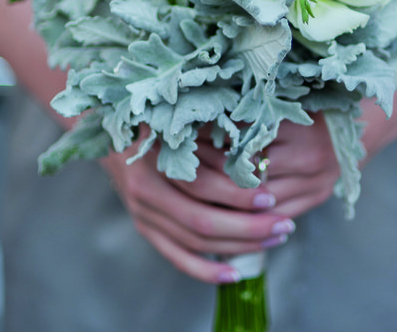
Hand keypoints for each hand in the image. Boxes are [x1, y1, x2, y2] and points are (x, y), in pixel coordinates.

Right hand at [100, 126, 295, 284]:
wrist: (113, 137)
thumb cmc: (154, 123)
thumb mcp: (180, 123)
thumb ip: (211, 140)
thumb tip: (253, 160)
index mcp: (154, 160)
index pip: (202, 186)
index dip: (237, 194)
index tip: (270, 195)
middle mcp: (146, 192)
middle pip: (201, 221)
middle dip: (248, 227)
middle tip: (284, 223)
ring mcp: (143, 215)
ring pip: (194, 242)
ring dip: (237, 245)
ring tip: (273, 239)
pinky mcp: (145, 228)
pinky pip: (176, 257)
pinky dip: (205, 270)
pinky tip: (234, 274)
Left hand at [196, 98, 396, 221]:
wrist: (366, 121)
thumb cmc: (321, 102)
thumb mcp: (290, 97)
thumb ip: (256, 105)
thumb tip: (208, 109)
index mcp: (297, 129)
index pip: (242, 144)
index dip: (212, 144)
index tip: (187, 141)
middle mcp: (306, 160)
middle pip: (247, 176)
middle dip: (212, 173)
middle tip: (184, 168)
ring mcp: (313, 184)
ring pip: (258, 202)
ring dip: (227, 199)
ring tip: (198, 191)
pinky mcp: (315, 199)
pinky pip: (276, 216)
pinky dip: (250, 214)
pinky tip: (227, 209)